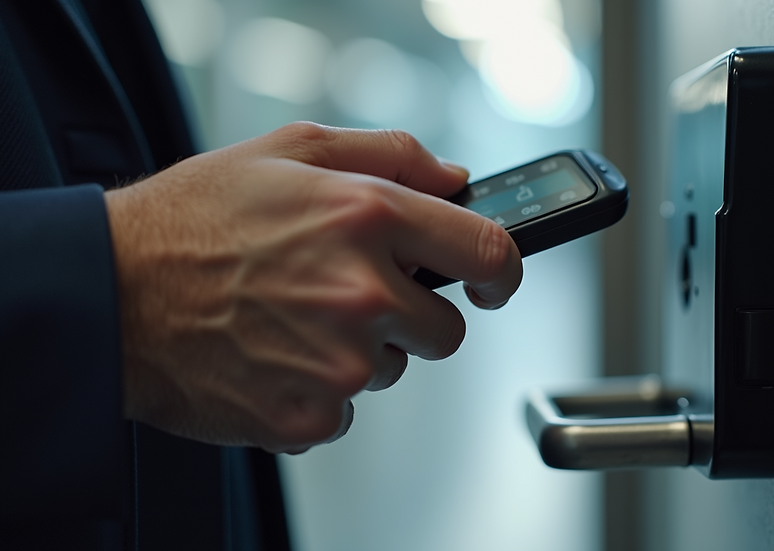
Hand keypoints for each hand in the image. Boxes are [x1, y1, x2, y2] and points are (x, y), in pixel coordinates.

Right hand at [104, 123, 522, 452]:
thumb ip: (389, 156)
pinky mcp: (309, 415)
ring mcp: (339, 363)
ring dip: (359, 351)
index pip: (488, 252)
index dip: (501, 271)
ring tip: (293, 319)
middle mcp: (363, 294)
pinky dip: (318, 389)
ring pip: (392, 370)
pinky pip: (346, 409)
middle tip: (350, 296)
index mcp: (367, 218)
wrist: (114, 294)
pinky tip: (275, 355)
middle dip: (411, 316)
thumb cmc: (194, 220)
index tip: (492, 282)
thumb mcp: (291, 151)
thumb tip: (452, 178)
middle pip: (445, 330)